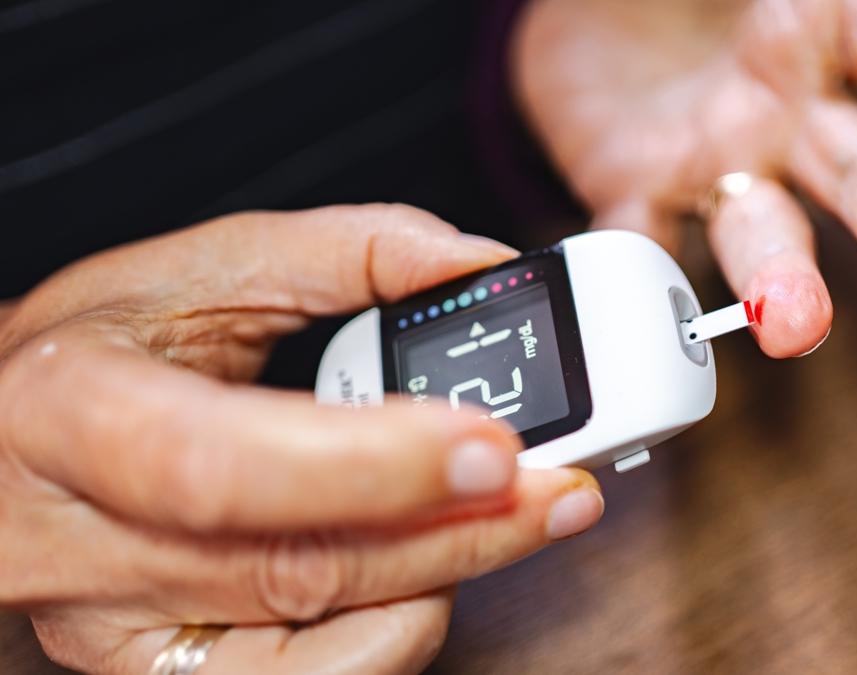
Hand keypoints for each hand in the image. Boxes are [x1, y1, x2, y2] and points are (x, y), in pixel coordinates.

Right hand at [0, 205, 604, 673]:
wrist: (18, 441)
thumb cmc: (101, 349)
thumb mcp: (199, 270)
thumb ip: (345, 252)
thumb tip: (476, 267)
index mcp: (73, 414)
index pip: (220, 465)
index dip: (366, 468)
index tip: (492, 447)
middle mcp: (83, 548)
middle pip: (297, 567)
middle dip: (457, 533)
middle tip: (561, 490)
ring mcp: (120, 636)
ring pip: (316, 647)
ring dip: (442, 581)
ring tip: (507, 516)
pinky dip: (395, 634)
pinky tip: (430, 572)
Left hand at [515, 0, 856, 356]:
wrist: (591, 16)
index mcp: (819, 24)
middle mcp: (787, 110)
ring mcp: (719, 162)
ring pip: (765, 233)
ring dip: (783, 282)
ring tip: (794, 328)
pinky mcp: (641, 193)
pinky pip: (642, 242)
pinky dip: (641, 281)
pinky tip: (650, 307)